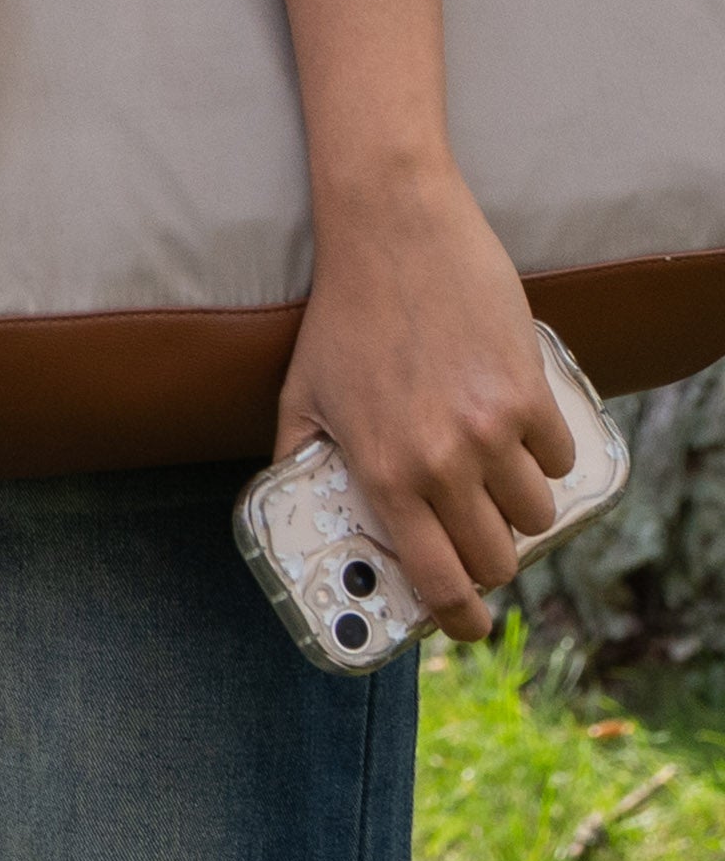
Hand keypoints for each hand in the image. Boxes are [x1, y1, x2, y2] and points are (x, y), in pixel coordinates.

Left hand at [278, 166, 570, 640]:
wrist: (392, 234)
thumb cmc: (342, 315)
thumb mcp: (300, 394)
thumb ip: (301, 460)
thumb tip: (304, 509)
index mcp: (380, 471)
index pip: (437, 580)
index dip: (458, 618)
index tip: (468, 626)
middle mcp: (440, 462)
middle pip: (498, 559)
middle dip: (490, 561)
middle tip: (476, 540)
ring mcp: (491, 430)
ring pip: (538, 515)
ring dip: (519, 508)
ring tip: (492, 476)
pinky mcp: (531, 394)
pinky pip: (561, 460)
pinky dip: (546, 457)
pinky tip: (518, 431)